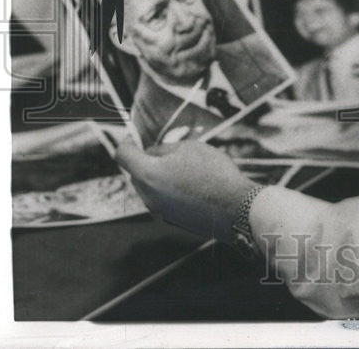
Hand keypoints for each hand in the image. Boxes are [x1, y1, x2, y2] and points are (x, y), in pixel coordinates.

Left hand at [116, 138, 256, 243]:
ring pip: (150, 187)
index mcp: (147, 174)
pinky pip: (163, 200)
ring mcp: (158, 211)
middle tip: (168, 151)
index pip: (123, 155)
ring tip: (186, 169)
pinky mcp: (171, 220)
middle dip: (146, 161)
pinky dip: (171, 191)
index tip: (133, 137)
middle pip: (136, 173)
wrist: (235, 207)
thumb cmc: (213, 173)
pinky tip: (193, 186)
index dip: (126, 142)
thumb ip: (164, 149)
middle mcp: (147, 195)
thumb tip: (153, 153)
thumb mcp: (189, 148)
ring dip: (160, 176)